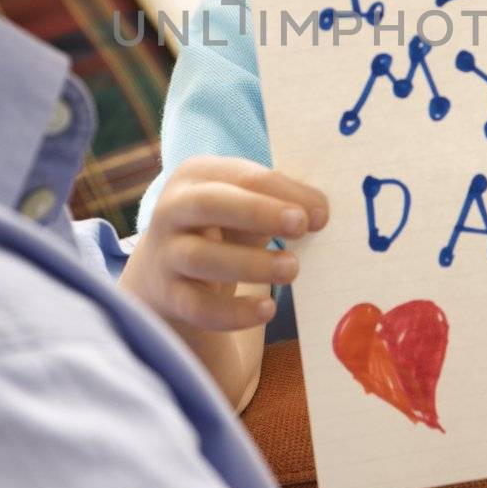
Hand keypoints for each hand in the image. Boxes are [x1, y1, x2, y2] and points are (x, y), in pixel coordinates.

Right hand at [121, 156, 327, 331]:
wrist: (166, 273)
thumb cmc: (220, 229)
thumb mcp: (244, 206)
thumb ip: (279, 203)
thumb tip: (320, 212)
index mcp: (197, 175)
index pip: (242, 175)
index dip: (283, 191)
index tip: (321, 212)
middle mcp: (172, 209)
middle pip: (210, 204)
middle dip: (258, 211)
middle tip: (301, 224)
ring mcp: (165, 253)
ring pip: (201, 257)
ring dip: (251, 263)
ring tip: (291, 268)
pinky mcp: (168, 296)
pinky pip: (198, 307)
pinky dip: (234, 312)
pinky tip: (266, 310)